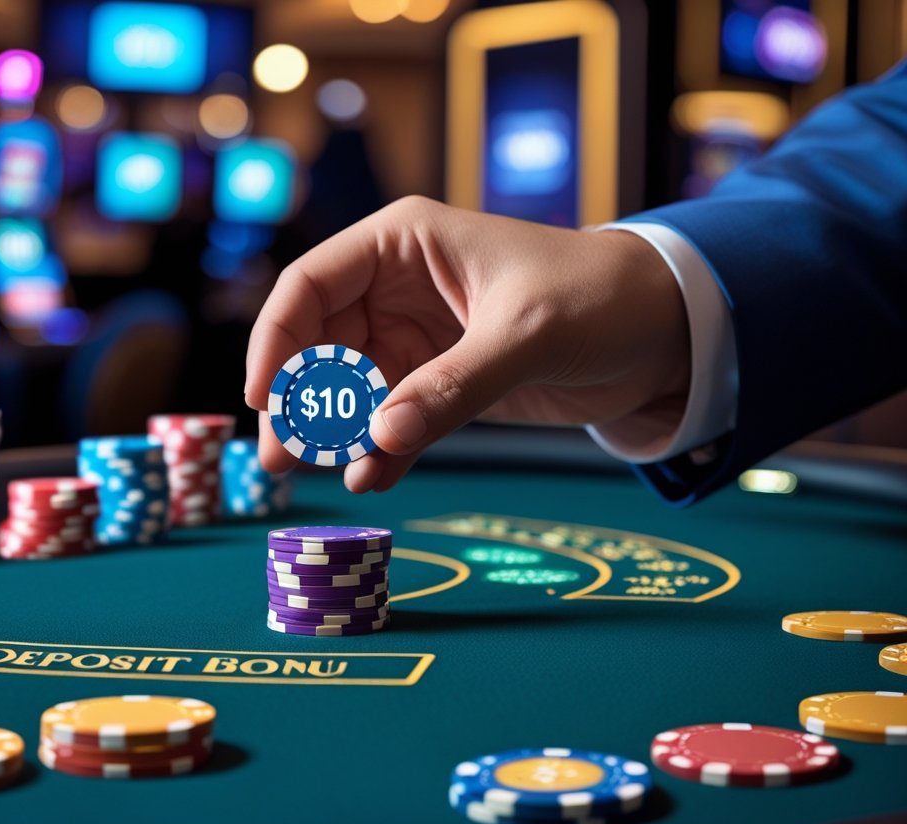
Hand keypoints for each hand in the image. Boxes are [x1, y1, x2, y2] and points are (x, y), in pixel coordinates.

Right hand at [245, 196, 690, 492]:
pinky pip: (388, 419)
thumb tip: (380, 440)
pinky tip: (371, 476)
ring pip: (345, 388)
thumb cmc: (598, 297)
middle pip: (316, 342)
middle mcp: (395, 287)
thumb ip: (452, 388)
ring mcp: (412, 338)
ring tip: (322, 472)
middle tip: (281, 457)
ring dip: (331, 431)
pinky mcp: (435, 381)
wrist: (661, 333)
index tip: (266, 398)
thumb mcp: (527, 334)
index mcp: (403, 243)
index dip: (278, 339)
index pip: (310, 284)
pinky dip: (377, 449)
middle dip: (297, 400)